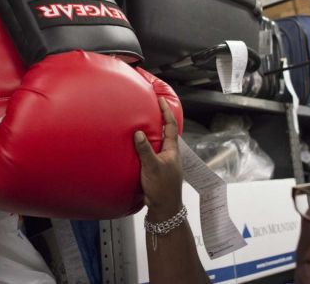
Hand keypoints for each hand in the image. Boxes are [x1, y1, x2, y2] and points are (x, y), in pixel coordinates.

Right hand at [134, 97, 182, 221]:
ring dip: (152, 133)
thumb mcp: (152, 167)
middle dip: (160, 120)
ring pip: (159, 143)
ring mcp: (165, 162)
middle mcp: (170, 154)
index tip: (160, 100)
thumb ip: (145, 150)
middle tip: (150, 109)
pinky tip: (137, 148)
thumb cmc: (162, 188)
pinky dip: (146, 146)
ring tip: (142, 125)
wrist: (165, 209)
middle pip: (166, 133)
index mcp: (172, 150)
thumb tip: (138, 133)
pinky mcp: (158, 169)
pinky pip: (152, 152)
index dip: (166, 112)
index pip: (170, 126)